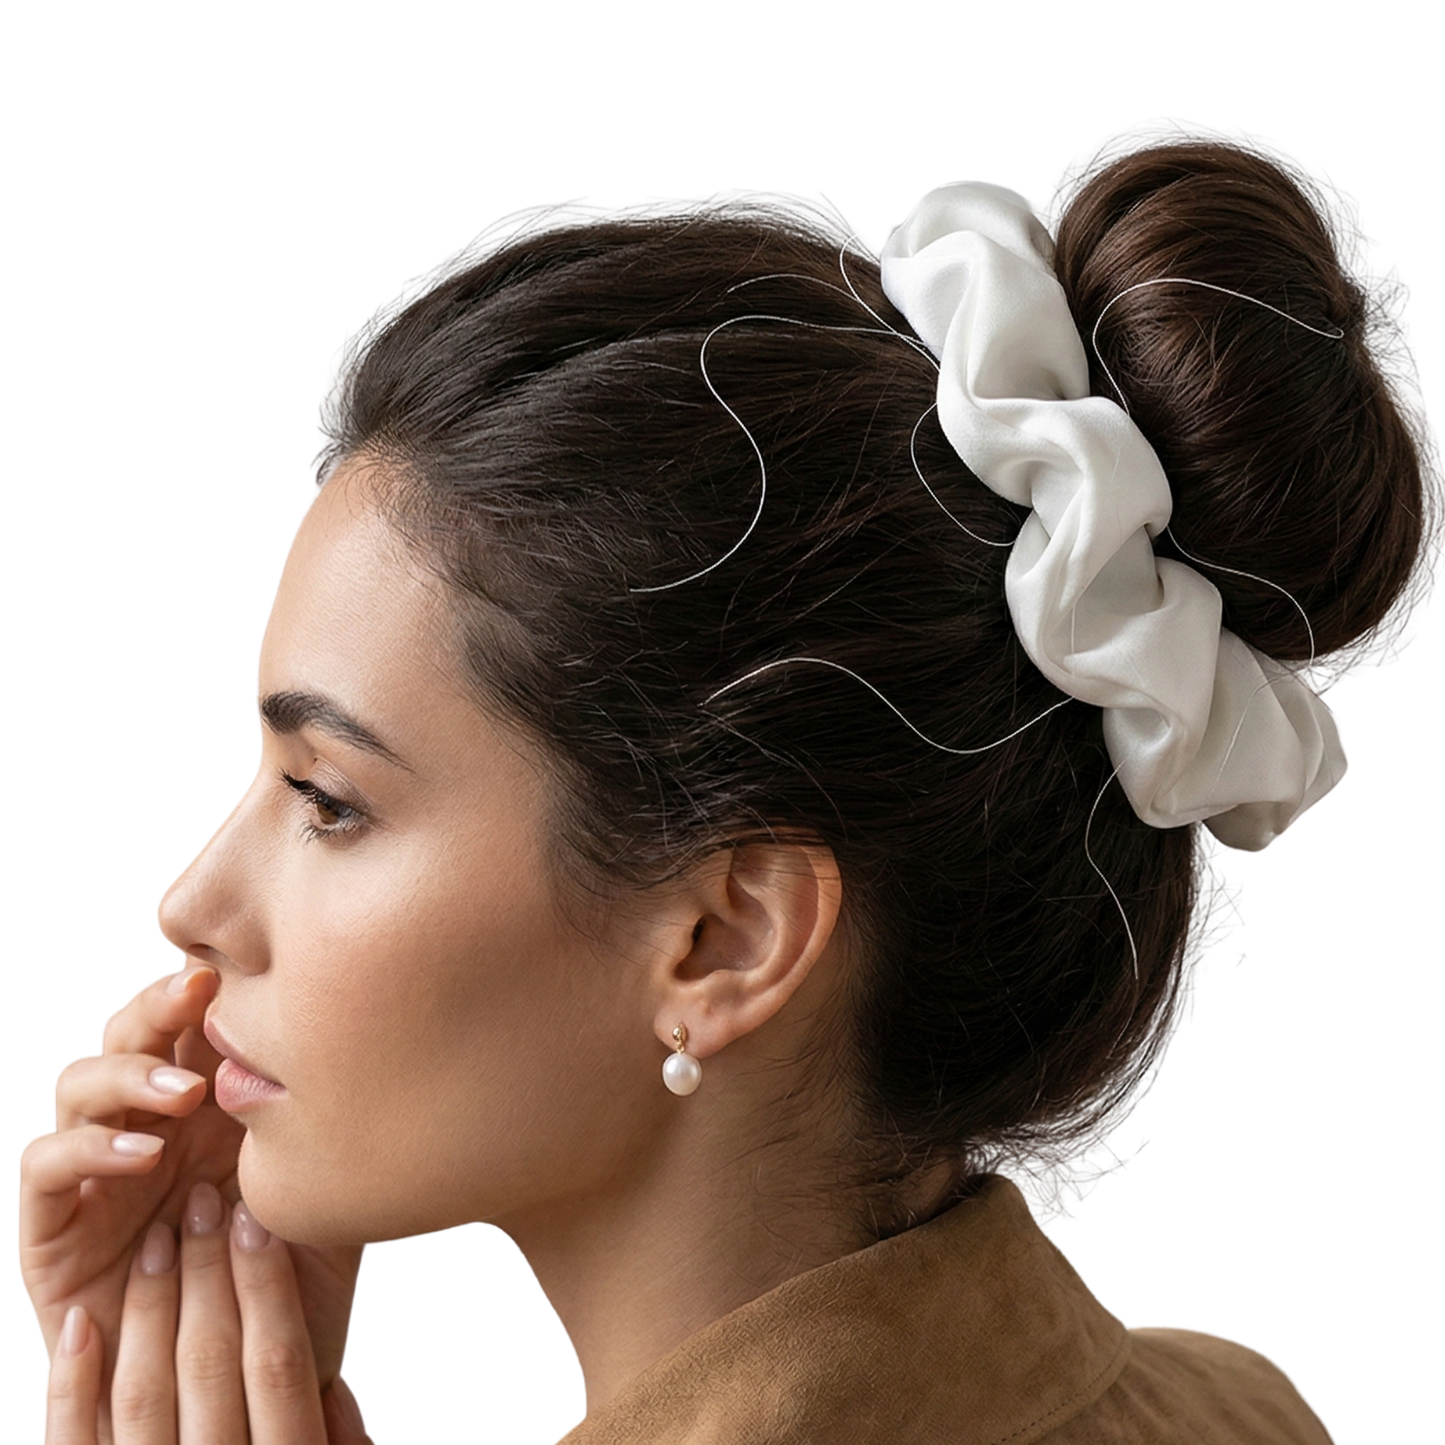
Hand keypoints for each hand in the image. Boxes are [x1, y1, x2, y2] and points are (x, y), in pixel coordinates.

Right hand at [21, 966, 362, 1435]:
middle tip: (205, 991)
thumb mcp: (325, 1189)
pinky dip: (89, 1146)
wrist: (236, 1376)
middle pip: (132, 1028)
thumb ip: (332, 1129)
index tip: (245, 958)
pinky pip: (46, 1163)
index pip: (192, 1018)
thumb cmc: (283, 1275)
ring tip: (186, 1091)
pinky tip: (146, 1153)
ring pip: (80, 1079)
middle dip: (162, 1002)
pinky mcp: (53, 1221)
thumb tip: (371, 1055)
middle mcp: (148, 1119)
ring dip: (129, 1072)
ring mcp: (97, 1163)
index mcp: (208, 1099)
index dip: (207, 983)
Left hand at [43, 1185, 372, 1442]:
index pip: (279, 1362)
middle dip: (208, 1272)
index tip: (256, 1220)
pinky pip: (73, 1441)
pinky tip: (80, 1324)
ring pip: (143, 1389)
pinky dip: (72, 1380)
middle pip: (210, 1360)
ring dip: (150, 1305)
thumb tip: (342, 1390)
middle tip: (205, 1202)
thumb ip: (339, 1432)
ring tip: (158, 1240)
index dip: (269, 1285)